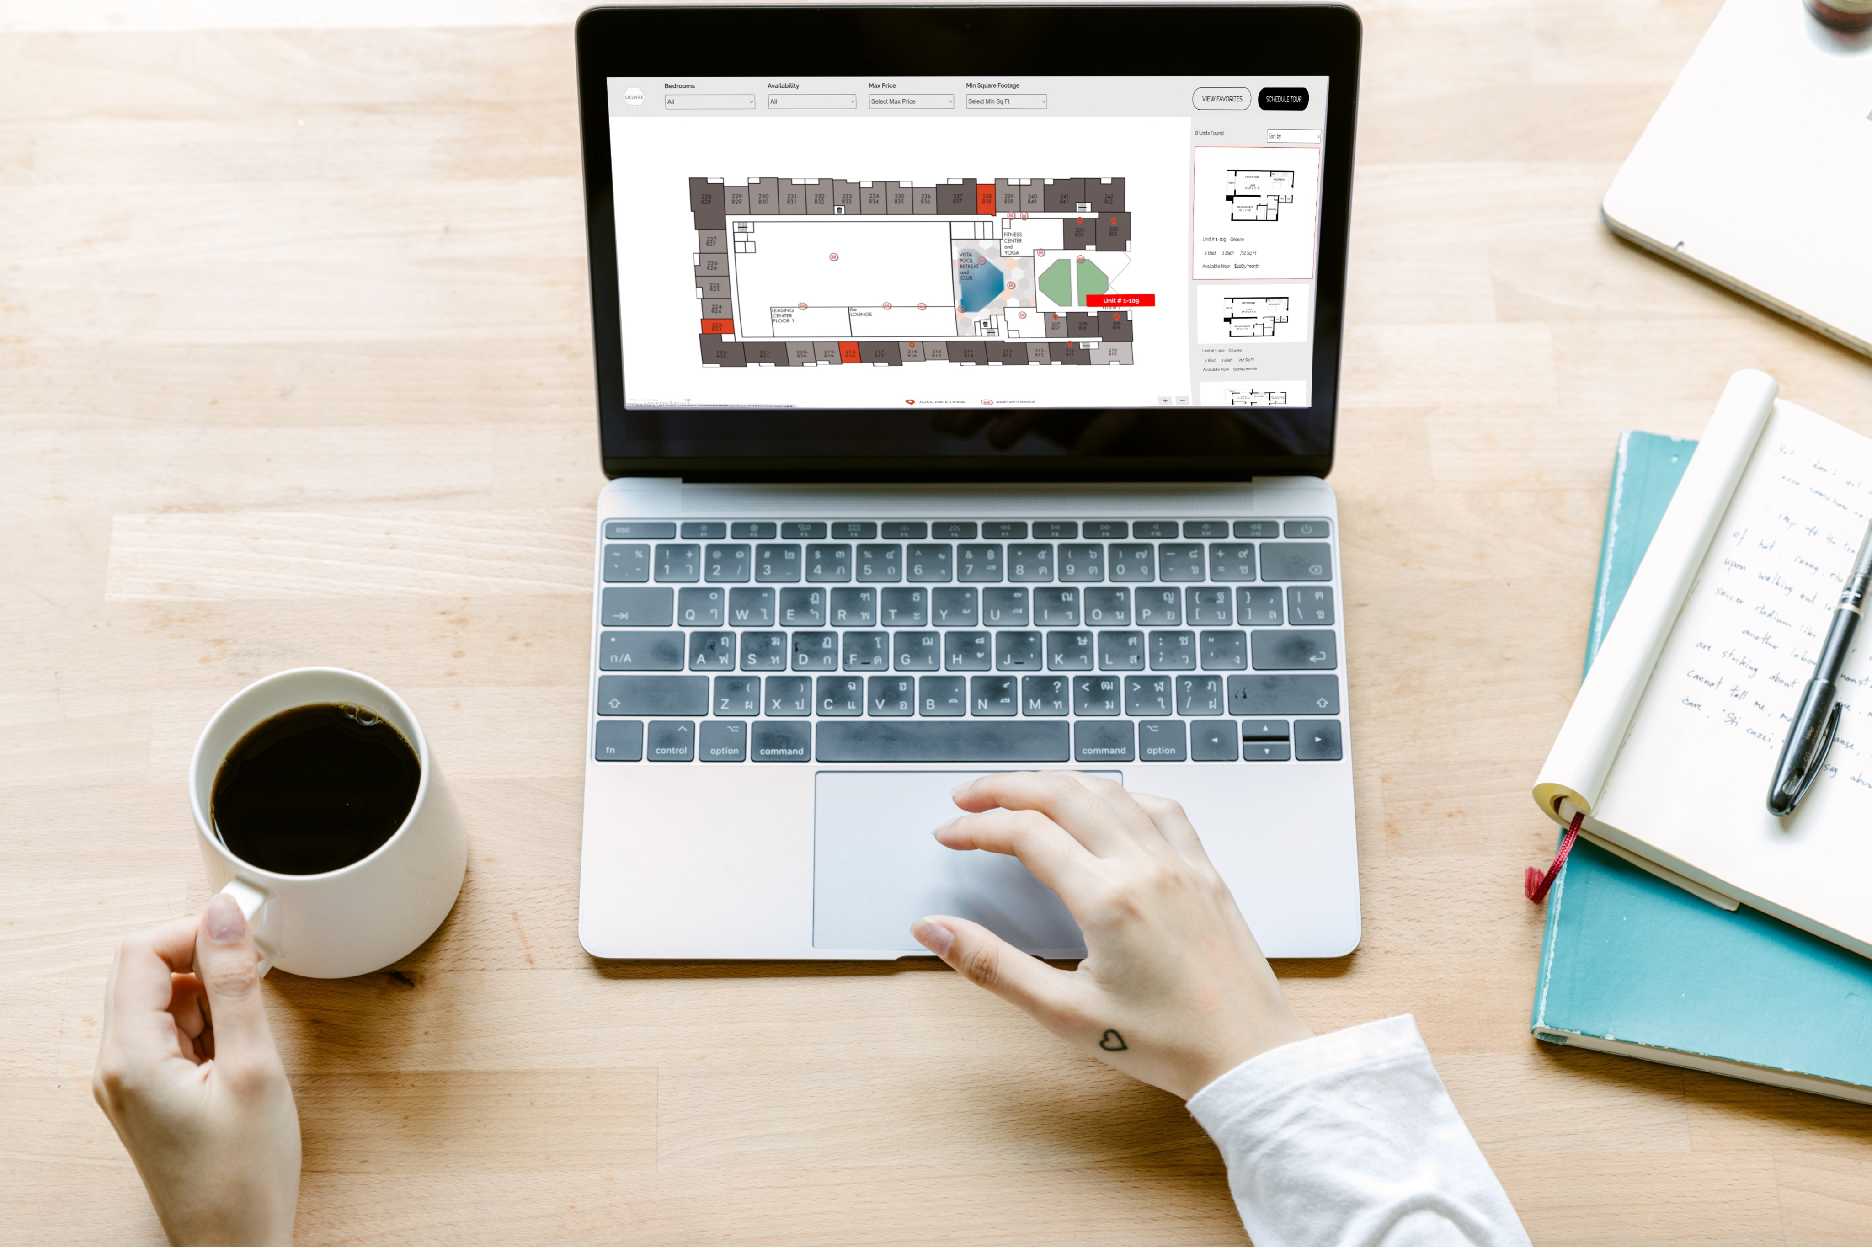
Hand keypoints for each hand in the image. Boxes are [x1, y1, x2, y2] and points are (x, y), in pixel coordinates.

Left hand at [94, 894, 300, 1244]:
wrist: (232, 1247)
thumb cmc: (243, 1176)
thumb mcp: (253, 1068)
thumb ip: (236, 986)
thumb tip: (225, 916)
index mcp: (129, 1057)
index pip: (140, 952)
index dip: (193, 931)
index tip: (245, 935)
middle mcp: (115, 1067)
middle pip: (142, 971)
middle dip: (200, 956)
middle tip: (254, 971)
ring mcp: (128, 1083)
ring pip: (158, 1001)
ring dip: (206, 993)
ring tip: (250, 1031)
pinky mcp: (148, 1096)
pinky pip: (168, 1033)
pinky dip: (205, 1024)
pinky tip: (239, 1052)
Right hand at [913, 773, 1310, 1098]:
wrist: (1247, 1054)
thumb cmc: (1164, 1042)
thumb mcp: (1064, 1013)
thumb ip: (993, 966)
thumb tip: (934, 929)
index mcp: (1108, 899)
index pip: (1025, 834)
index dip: (976, 827)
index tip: (948, 835)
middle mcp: (1145, 866)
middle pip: (1062, 793)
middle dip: (1005, 787)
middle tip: (967, 798)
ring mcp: (1179, 861)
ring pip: (1109, 790)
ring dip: (1057, 783)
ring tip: (1021, 794)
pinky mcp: (1204, 868)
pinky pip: (1158, 806)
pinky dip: (1117, 793)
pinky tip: (1101, 804)